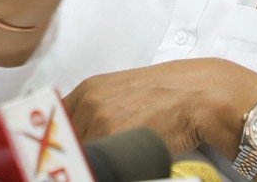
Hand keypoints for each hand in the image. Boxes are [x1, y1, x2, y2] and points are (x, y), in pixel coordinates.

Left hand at [63, 58, 256, 156]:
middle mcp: (90, 102)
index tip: (66, 152)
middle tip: (95, 160)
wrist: (200, 95)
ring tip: (117, 161)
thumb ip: (99, 108)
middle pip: (67, 142)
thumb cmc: (170, 94)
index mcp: (89, 89)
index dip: (62, 141)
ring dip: (95, 162)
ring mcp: (102, 121)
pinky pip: (99, 164)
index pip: (57, 122)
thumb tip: (81, 134)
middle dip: (80, 154)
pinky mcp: (118, 140)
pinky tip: (123, 167)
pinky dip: (108, 168)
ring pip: (83, 155)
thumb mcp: (124, 92)